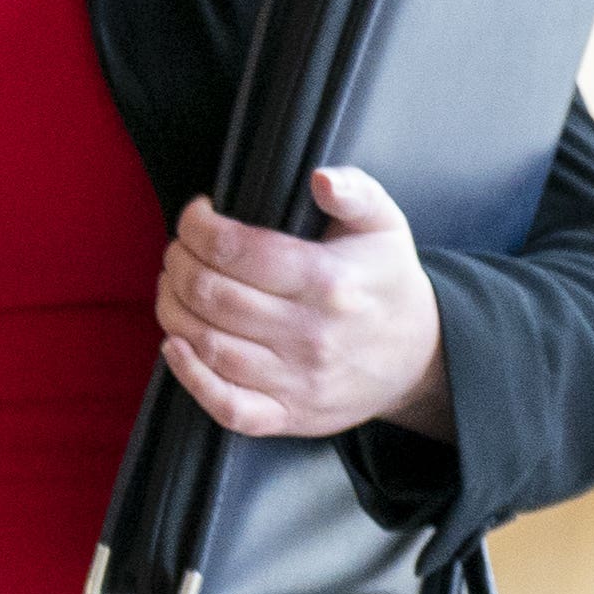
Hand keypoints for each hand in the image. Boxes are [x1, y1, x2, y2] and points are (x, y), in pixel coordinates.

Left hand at [162, 169, 452, 442]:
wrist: (420, 358)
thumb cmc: (386, 283)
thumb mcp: (384, 226)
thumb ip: (355, 192)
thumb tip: (320, 178)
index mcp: (331, 282)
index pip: (237, 250)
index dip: (198, 227)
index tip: (195, 215)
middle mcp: (312, 335)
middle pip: (214, 296)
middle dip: (179, 264)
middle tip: (177, 249)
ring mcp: (300, 381)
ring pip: (210, 346)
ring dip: (172, 310)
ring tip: (173, 284)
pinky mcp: (291, 415)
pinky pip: (228, 407)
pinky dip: (190, 378)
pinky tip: (175, 345)